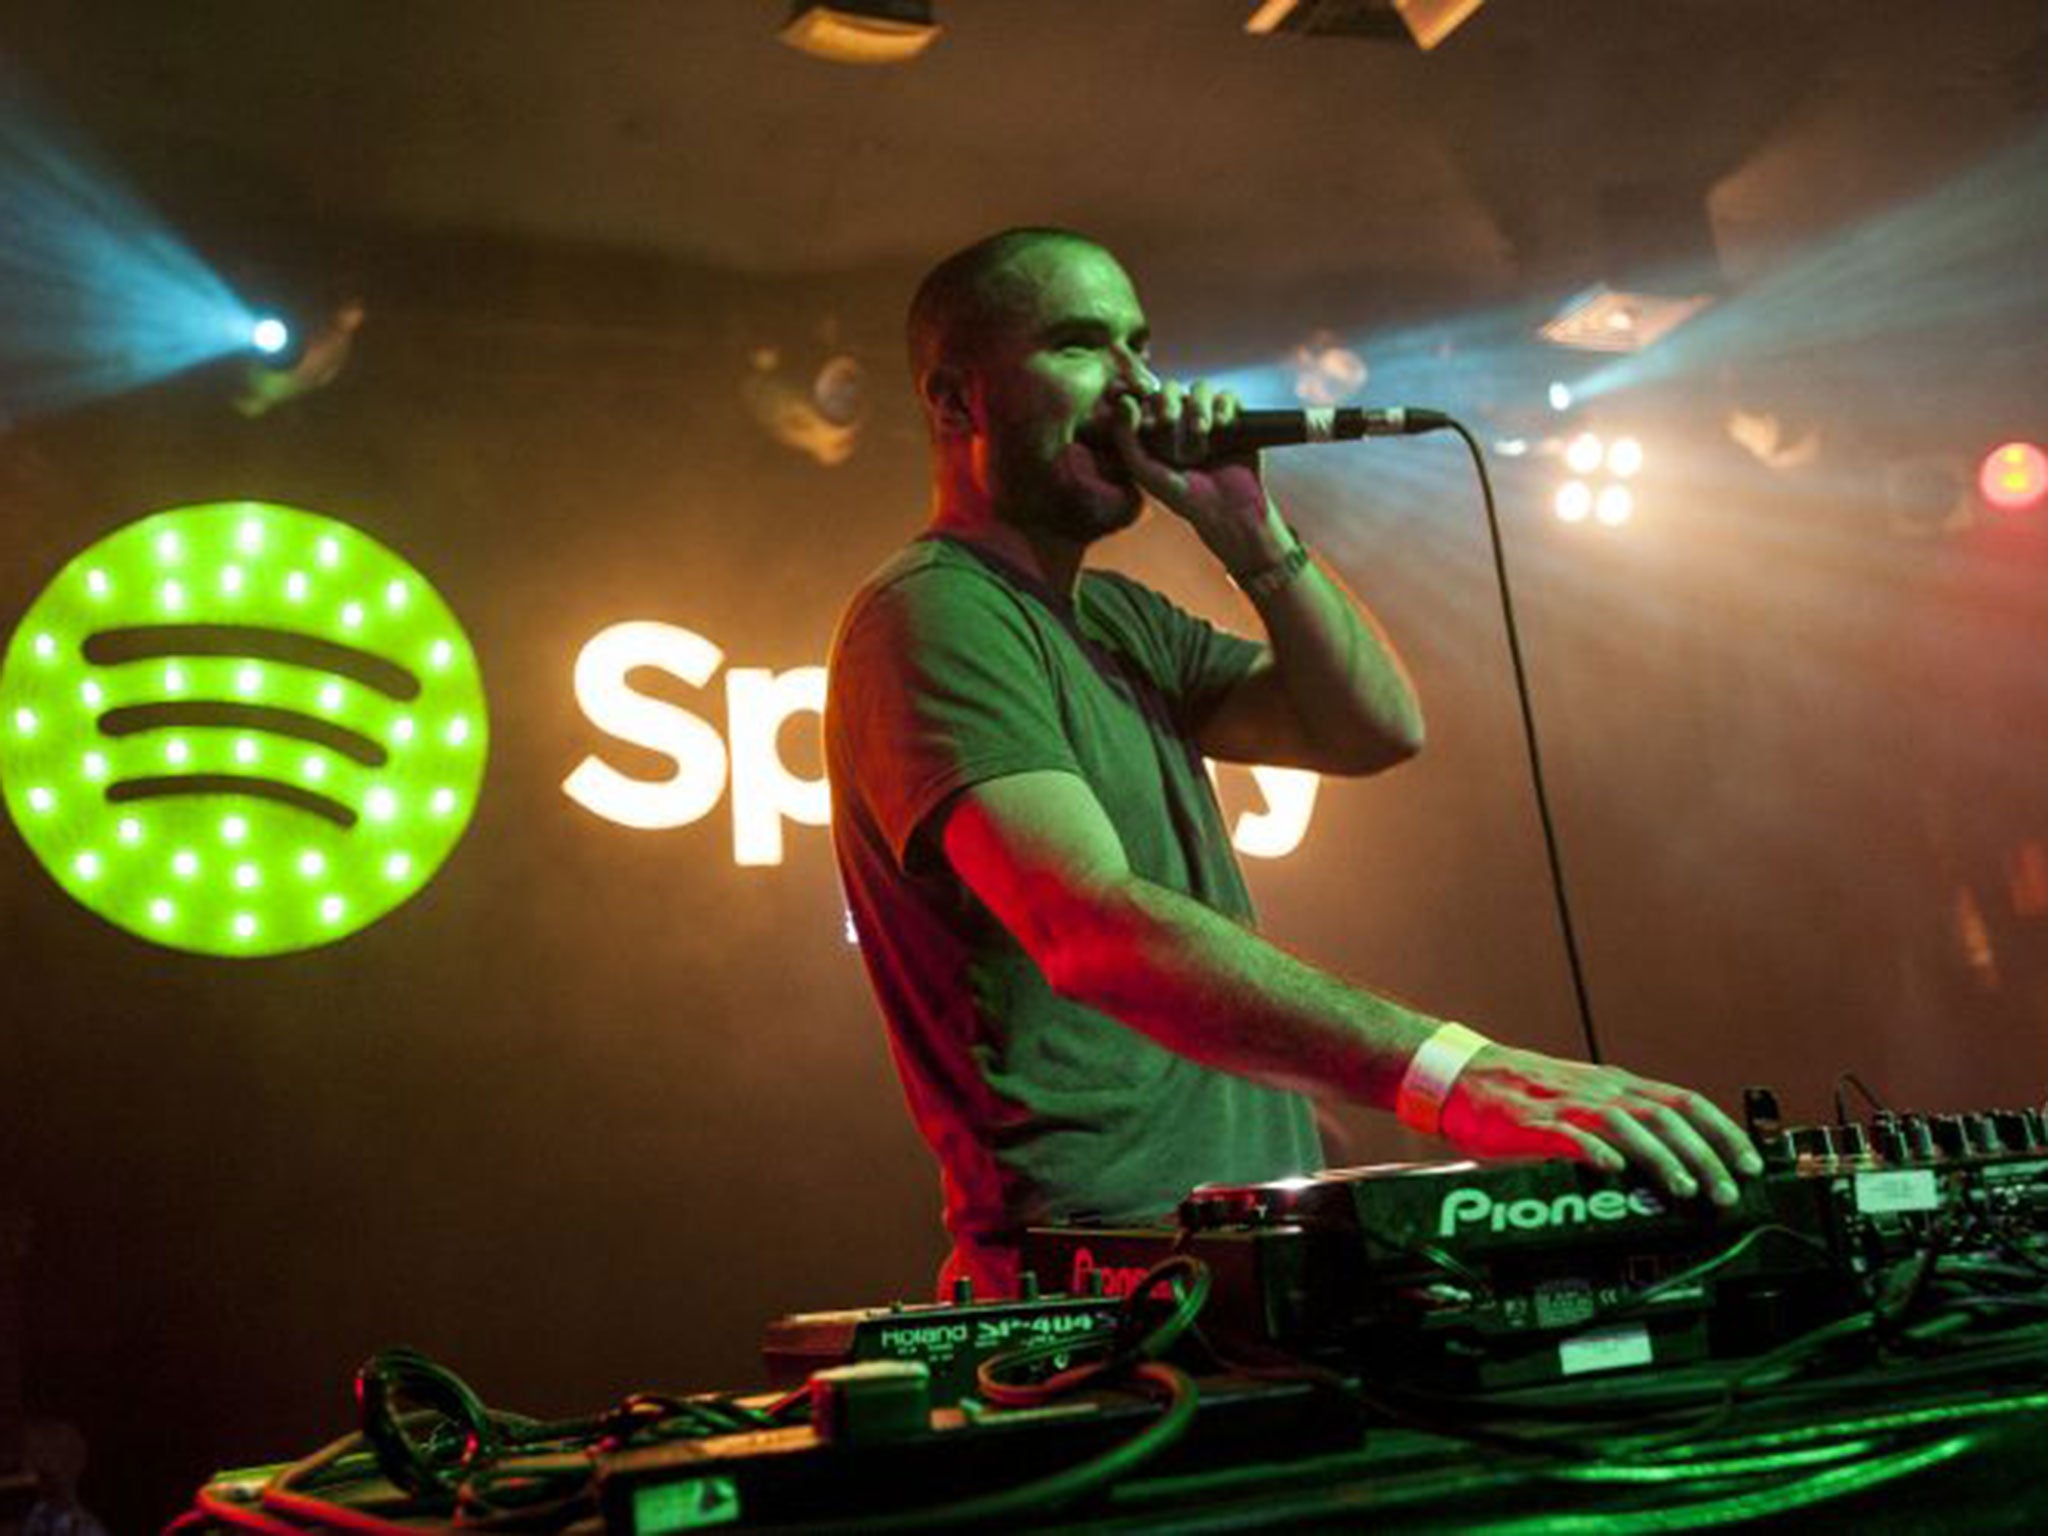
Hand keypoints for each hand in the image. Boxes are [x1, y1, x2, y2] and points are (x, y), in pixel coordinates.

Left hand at [1109, 382, 1288, 573]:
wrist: (1228, 513)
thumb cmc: (1184, 497)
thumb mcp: (1147, 472)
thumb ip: (1127, 440)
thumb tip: (1123, 401)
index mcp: (1156, 431)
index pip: (1145, 399)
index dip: (1142, 402)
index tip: (1145, 421)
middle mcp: (1181, 421)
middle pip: (1171, 388)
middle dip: (1168, 401)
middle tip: (1168, 420)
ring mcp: (1208, 418)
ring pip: (1201, 389)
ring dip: (1198, 406)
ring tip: (1202, 430)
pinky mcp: (1235, 420)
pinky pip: (1228, 397)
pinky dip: (1224, 406)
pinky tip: (1222, 424)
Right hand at [1439, 1045, 1763, 1206]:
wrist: (1463, 1076)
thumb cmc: (1525, 1097)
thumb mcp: (1585, 1101)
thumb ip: (1625, 1125)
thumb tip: (1677, 1160)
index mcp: (1616, 1085)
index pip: (1684, 1100)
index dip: (1722, 1132)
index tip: (1750, 1163)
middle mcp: (1599, 1090)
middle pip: (1664, 1115)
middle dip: (1702, 1154)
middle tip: (1726, 1190)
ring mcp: (1566, 1104)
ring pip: (1625, 1124)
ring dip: (1660, 1156)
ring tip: (1684, 1188)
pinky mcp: (1531, 1122)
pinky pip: (1567, 1134)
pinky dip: (1594, 1150)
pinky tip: (1612, 1170)